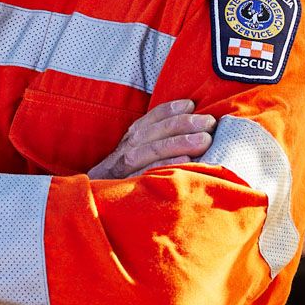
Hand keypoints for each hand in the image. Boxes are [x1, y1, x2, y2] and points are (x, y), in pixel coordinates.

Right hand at [88, 99, 214, 179]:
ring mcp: (126, 166)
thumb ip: (156, 141)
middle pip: (156, 131)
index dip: (171, 109)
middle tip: (209, 123)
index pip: (152, 118)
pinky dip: (165, 164)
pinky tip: (184, 161)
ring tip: (204, 140)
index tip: (192, 105)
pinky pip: (147, 172)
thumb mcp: (137, 153)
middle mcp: (128, 147)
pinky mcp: (127, 184)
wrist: (95, 199)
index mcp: (133, 137)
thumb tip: (191, 130)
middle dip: (184, 124)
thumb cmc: (124, 176)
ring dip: (180, 142)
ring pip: (153, 149)